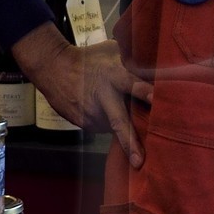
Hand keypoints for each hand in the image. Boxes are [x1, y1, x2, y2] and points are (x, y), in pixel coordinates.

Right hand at [13, 27, 152, 165]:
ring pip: (115, 127)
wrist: (54, 69)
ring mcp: (91, 114)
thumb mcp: (112, 51)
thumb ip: (134, 60)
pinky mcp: (83, 123)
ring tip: (121, 112)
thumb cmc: (90, 58)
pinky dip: (110, 123)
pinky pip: (104, 127)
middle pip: (119, 122)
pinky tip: (106, 111)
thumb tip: (159, 64)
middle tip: (138, 162)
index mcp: (113, 76)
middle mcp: (102, 98)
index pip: (132, 85)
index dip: (145, 92)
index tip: (157, 99)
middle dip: (130, 143)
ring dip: (126, 127)